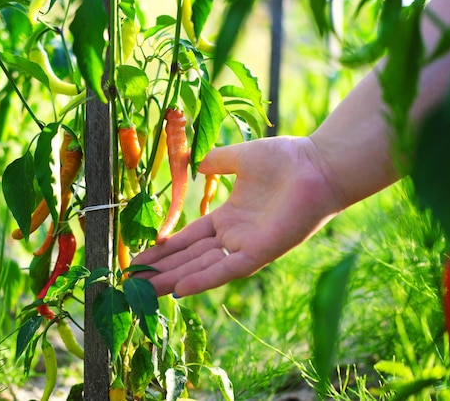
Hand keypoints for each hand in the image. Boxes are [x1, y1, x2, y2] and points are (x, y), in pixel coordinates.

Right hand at [133, 136, 343, 296]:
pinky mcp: (259, 252)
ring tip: (146, 290)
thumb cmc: (284, 159)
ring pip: (203, 267)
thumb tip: (195, 163)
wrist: (317, 164)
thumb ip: (216, 162)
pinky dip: (204, 280)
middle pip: (190, 258)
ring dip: (175, 279)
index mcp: (228, 217)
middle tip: (132, 282)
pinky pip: (226, 270)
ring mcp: (245, 246)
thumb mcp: (240, 157)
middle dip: (162, 270)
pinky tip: (180, 290)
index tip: (140, 257)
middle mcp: (233, 236)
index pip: (188, 238)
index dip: (165, 248)